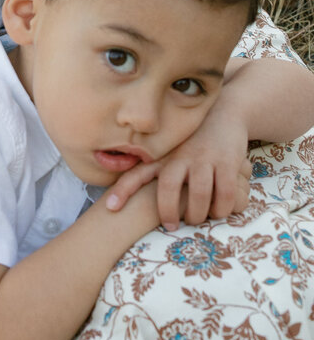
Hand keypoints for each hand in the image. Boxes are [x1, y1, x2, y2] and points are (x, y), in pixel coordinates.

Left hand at [105, 109, 251, 229]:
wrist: (224, 113)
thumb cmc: (191, 143)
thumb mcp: (167, 153)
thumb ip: (150, 171)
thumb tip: (122, 198)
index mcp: (162, 157)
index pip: (137, 173)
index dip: (122, 190)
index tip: (110, 207)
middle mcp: (180, 156)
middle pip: (168, 188)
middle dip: (169, 212)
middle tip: (171, 226)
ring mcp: (204, 158)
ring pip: (199, 195)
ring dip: (199, 214)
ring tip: (198, 220)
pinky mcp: (228, 162)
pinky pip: (225, 193)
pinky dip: (223, 208)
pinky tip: (220, 211)